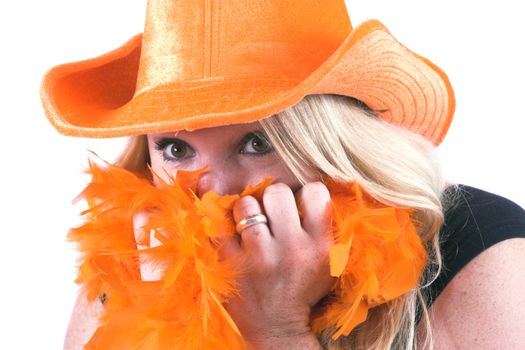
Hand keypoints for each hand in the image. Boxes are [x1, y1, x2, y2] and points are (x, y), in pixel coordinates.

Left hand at [219, 182, 333, 347]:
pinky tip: (228, 227)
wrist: (278, 328)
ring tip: (250, 223)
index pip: (315, 192)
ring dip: (246, 210)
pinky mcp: (232, 265)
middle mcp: (292, 248)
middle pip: (277, 192)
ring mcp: (260, 256)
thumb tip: (311, 185)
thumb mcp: (328, 262)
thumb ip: (323, 226)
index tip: (298, 204)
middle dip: (273, 197)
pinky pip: (218, 226)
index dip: (304, 192)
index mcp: (320, 245)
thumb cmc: (303, 289)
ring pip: (246, 204)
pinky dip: (221, 222)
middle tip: (272, 212)